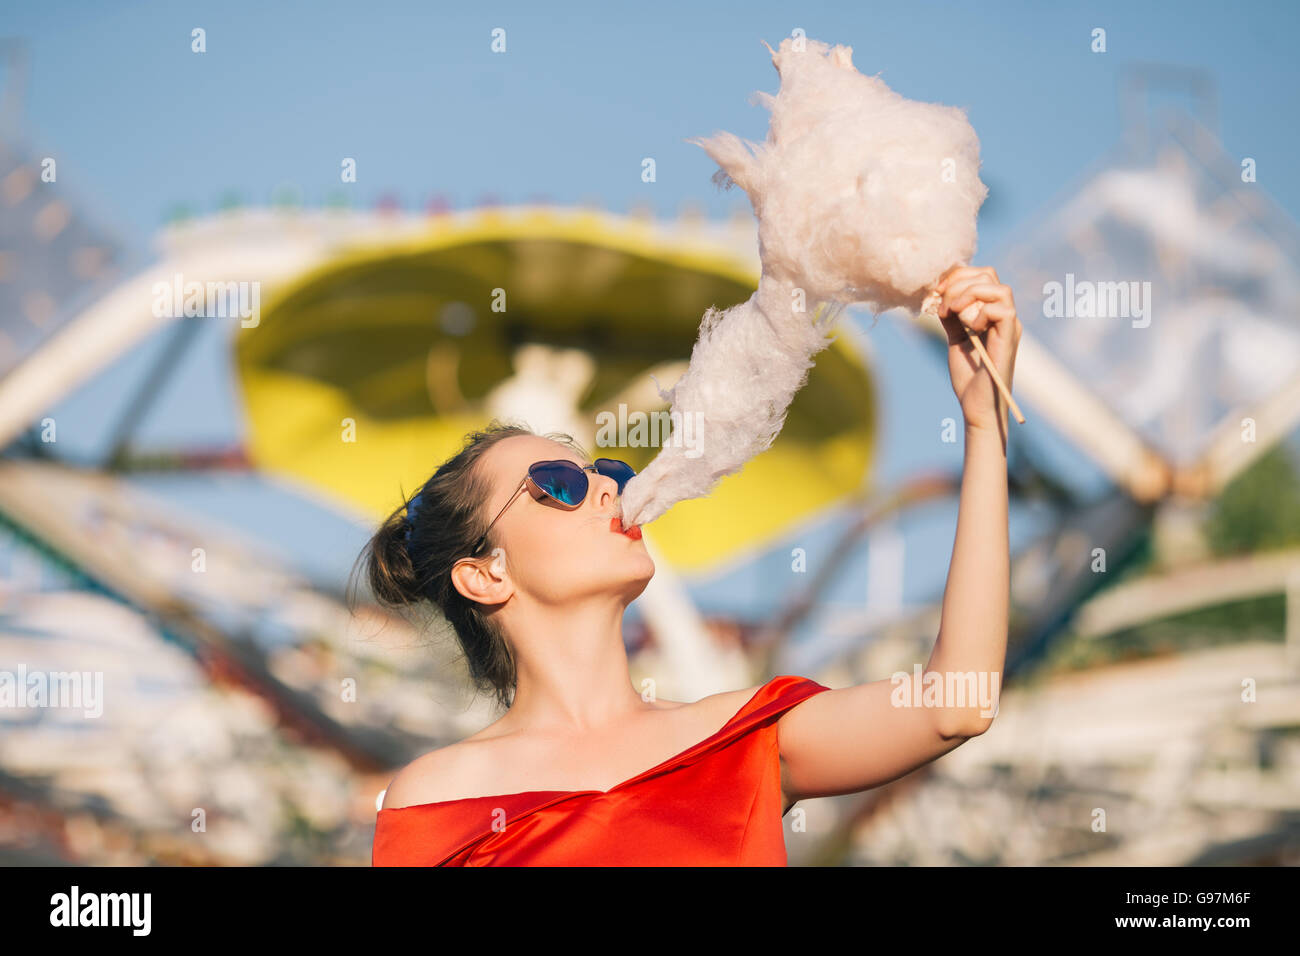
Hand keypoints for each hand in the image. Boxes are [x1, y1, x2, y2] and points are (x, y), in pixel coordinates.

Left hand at [933, 265, 1020, 434]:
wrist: (977, 406)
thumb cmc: (968, 376)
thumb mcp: (955, 338)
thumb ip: (951, 315)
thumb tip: (939, 293)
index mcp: (992, 312)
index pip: (980, 275)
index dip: (956, 276)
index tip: (935, 290)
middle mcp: (1004, 315)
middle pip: (988, 274)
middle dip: (958, 282)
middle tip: (941, 303)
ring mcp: (1009, 325)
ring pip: (998, 288)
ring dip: (968, 294)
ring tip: (951, 312)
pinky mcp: (1009, 337)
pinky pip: (1001, 309)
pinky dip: (979, 312)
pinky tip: (969, 328)